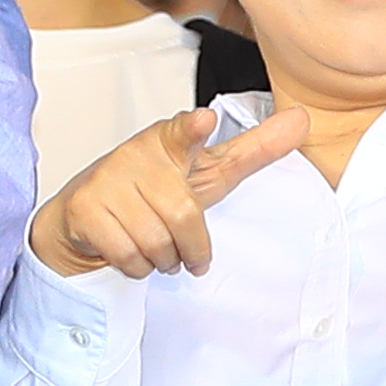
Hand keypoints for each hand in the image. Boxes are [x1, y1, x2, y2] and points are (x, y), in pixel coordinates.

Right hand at [33, 105, 311, 278]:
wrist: (83, 220)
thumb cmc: (151, 194)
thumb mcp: (206, 172)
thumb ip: (252, 149)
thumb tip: (302, 119)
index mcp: (168, 142)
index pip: (181, 132)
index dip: (192, 129)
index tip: (203, 121)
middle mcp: (135, 156)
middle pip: (184, 216)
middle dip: (189, 246)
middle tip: (184, 249)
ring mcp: (105, 181)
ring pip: (155, 241)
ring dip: (161, 259)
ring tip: (153, 247)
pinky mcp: (84, 209)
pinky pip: (128, 255)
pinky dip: (136, 266)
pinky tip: (129, 251)